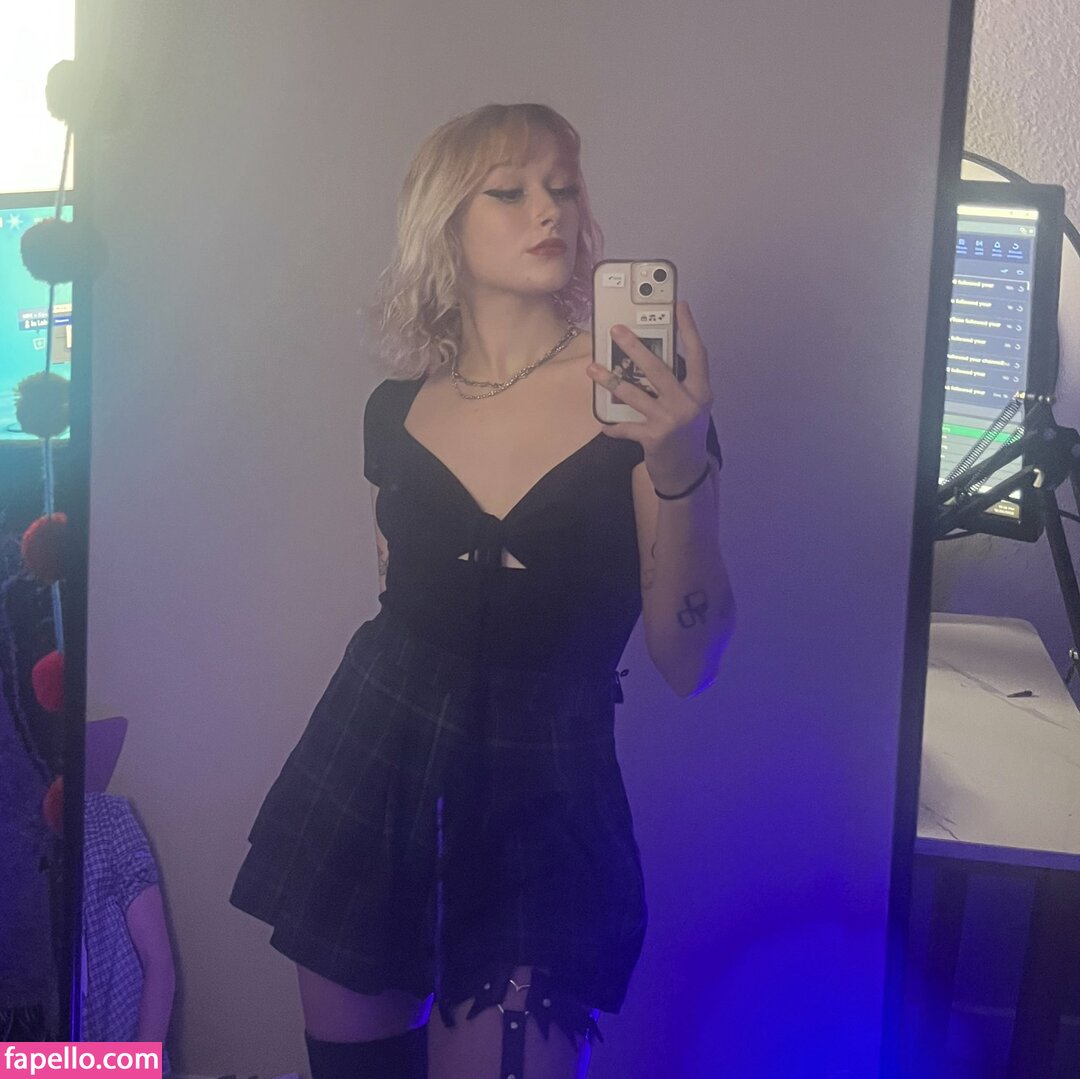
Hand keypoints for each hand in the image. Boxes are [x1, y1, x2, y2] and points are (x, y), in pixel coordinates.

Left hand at [586, 299, 713, 492]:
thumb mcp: (689, 406)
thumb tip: (647, 359)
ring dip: (610, 380)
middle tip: (616, 331)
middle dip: (635, 348)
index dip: (688, 328)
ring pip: (635, 393)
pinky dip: (613, 426)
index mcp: (700, 391)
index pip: (697, 353)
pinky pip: (626, 426)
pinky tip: (603, 424)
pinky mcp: (654, 437)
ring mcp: (671, 420)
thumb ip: (677, 384)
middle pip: (658, 369)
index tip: (678, 305)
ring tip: (592, 368)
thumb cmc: (686, 433)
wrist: (688, 472)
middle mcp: (688, 403)